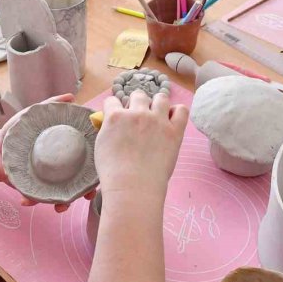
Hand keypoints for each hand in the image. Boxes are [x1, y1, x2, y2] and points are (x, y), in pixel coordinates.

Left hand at [0, 93, 95, 212]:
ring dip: (64, 203)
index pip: (87, 161)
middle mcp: (61, 168)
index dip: (96, 168)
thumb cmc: (17, 130)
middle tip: (85, 196)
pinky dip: (33, 201)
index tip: (100, 172)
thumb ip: (52, 104)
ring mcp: (48, 181)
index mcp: (66, 152)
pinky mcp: (33, 189)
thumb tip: (71, 97)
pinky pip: (38, 199)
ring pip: (63, 195)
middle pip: (80, 182)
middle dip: (86, 191)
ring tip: (59, 207)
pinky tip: (25, 201)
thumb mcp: (34, 114)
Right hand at [94, 90, 188, 206]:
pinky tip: (171, 121)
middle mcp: (137, 113)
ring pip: (161, 97)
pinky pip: (182, 110)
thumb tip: (111, 123)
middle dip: (137, 103)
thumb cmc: (113, 173)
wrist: (133, 187)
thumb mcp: (101, 146)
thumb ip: (107, 129)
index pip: (112, 100)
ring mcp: (157, 120)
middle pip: (138, 95)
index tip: (118, 116)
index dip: (115, 108)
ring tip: (157, 116)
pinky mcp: (174, 131)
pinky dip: (177, 113)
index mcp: (116, 117)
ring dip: (157, 104)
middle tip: (138, 118)